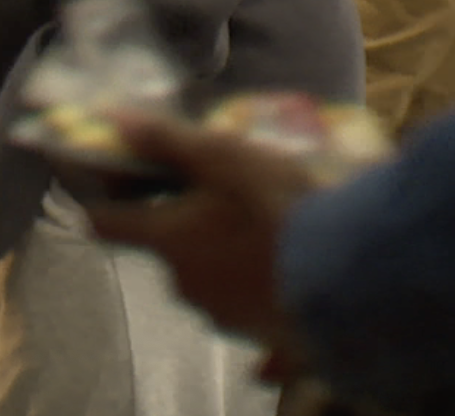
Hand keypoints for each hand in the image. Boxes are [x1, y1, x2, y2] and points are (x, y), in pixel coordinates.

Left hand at [85, 111, 321, 377]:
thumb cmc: (280, 209)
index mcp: (165, 239)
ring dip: (224, 256)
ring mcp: (221, 314)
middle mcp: (182, 283)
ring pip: (208, 277)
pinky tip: (287, 266)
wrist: (350, 279)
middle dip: (186, 225)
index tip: (116, 188)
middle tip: (223, 199)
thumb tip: (113, 120)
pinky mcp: (259, 334)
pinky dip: (255, 285)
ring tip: (266, 232)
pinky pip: (244, 304)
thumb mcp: (224, 158)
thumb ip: (167, 141)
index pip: (104, 224)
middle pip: (166, 248)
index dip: (104, 203)